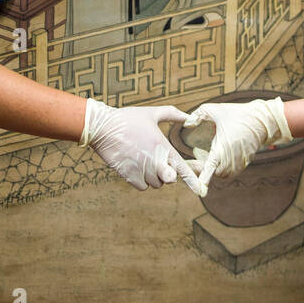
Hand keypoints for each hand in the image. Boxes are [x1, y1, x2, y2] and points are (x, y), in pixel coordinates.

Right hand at [80, 98, 205, 194]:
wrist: (103, 127)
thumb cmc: (128, 119)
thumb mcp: (152, 113)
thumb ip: (173, 114)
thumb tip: (189, 117)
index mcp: (162, 147)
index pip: (182, 169)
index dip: (192, 180)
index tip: (200, 190)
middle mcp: (154, 161)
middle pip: (169, 179)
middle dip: (167, 174)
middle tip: (158, 162)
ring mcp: (141, 170)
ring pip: (156, 183)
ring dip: (153, 176)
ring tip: (142, 159)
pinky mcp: (129, 176)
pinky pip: (143, 186)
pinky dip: (141, 180)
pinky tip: (135, 166)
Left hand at [183, 96, 290, 187]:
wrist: (262, 120)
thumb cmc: (237, 114)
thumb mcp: (213, 109)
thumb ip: (197, 115)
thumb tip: (187, 123)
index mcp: (222, 147)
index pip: (210, 167)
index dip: (204, 178)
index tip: (200, 190)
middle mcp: (231, 158)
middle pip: (212, 172)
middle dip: (202, 167)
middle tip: (194, 157)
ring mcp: (239, 163)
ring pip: (221, 174)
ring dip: (213, 167)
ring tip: (206, 154)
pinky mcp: (244, 164)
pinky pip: (229, 171)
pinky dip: (222, 166)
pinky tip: (220, 153)